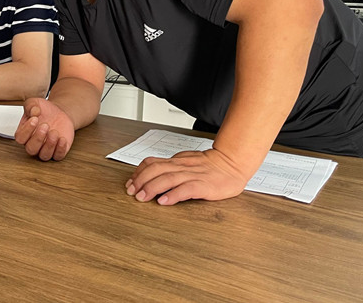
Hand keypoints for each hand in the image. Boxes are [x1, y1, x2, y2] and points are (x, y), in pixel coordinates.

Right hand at [14, 98, 74, 160]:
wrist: (59, 112)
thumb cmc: (44, 110)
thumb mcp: (35, 103)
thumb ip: (30, 105)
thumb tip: (34, 111)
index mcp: (25, 134)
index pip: (20, 138)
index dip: (26, 130)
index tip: (34, 119)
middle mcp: (34, 143)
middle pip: (31, 149)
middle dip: (38, 138)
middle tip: (45, 125)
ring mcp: (46, 148)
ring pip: (44, 155)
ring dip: (49, 145)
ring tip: (54, 132)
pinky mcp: (58, 151)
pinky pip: (58, 156)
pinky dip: (60, 149)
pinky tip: (62, 138)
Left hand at [125, 148, 249, 204]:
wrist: (232, 163)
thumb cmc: (210, 165)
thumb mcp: (187, 161)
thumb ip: (171, 166)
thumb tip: (153, 172)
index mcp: (176, 161)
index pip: (152, 163)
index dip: (138, 172)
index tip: (130, 183)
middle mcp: (182, 167)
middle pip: (156, 169)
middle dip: (140, 180)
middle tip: (131, 192)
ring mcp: (193, 175)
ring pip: (167, 178)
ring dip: (151, 188)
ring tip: (142, 197)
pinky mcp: (204, 185)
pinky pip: (186, 189)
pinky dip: (173, 195)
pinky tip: (164, 201)